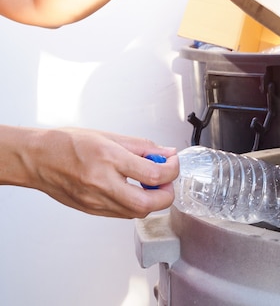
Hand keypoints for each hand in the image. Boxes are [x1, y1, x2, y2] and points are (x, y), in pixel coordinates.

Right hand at [25, 128, 179, 217]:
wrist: (37, 159)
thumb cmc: (67, 144)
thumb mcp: (110, 136)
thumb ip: (143, 147)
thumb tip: (166, 153)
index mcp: (109, 159)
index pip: (154, 174)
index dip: (172, 170)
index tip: (172, 162)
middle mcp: (102, 183)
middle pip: (149, 203)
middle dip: (166, 193)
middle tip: (166, 179)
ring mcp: (96, 201)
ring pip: (138, 212)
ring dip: (152, 200)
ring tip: (149, 182)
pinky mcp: (92, 210)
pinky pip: (123, 213)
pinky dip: (136, 203)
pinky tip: (132, 188)